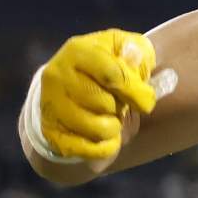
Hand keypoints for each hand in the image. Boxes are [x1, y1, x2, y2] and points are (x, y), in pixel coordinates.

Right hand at [39, 29, 158, 166]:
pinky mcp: (50, 130)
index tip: (147, 102)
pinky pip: (84, 149)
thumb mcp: (125, 48)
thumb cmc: (108, 63)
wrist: (72, 83)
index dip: (136, 92)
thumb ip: (135, 50)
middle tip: (120, 103)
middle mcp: (58, 76)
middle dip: (121, 107)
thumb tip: (133, 57)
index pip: (112, 75)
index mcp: (78, 51)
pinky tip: (107, 137)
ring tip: (112, 117)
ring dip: (114, 127)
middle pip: (104, 103)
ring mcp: (50, 104)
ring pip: (95, 128)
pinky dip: (104, 147)